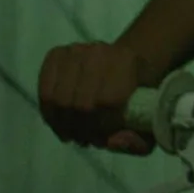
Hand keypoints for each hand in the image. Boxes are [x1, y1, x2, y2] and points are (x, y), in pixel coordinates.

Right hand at [37, 41, 156, 153]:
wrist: (122, 64)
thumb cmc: (136, 96)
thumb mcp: (148, 121)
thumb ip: (137, 141)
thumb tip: (111, 142)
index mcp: (128, 61)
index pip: (107, 101)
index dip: (103, 127)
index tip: (105, 137)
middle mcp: (100, 51)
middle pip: (79, 104)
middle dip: (81, 129)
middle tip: (86, 138)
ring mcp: (75, 50)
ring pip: (58, 99)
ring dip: (63, 125)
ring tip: (73, 133)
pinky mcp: (56, 54)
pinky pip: (44, 92)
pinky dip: (49, 113)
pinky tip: (59, 122)